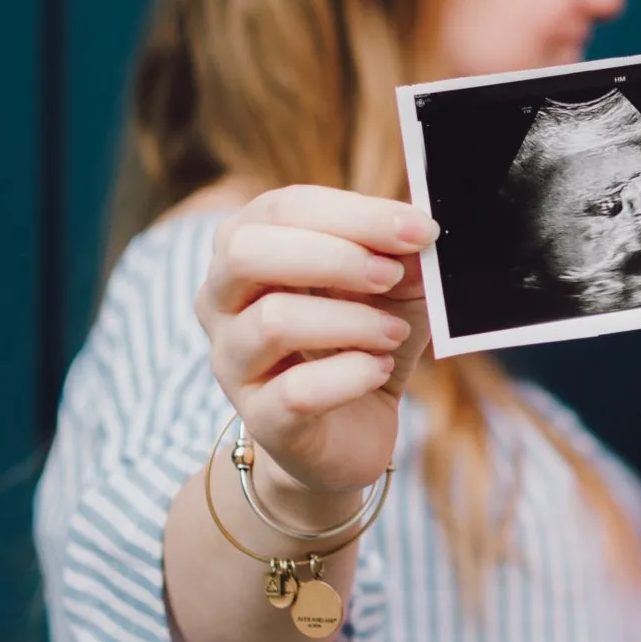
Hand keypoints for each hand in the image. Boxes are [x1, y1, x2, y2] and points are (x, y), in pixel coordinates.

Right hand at [195, 186, 439, 513]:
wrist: (349, 433)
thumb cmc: (361, 341)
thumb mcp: (392, 289)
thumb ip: (402, 255)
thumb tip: (419, 230)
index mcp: (247, 249)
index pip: (283, 208)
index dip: (354, 213)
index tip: (418, 229)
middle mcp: (221, 300)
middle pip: (248, 252)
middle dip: (334, 256)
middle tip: (390, 275)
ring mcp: (232, 362)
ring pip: (273, 321)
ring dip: (351, 321)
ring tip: (393, 333)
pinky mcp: (260, 418)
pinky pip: (296, 391)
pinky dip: (350, 375)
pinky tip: (379, 370)